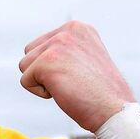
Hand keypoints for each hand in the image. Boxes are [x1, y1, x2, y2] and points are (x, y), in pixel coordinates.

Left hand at [18, 21, 135, 132]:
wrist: (114, 111)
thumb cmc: (101, 93)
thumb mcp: (85, 59)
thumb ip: (65, 50)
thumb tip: (39, 54)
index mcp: (78, 28)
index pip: (41, 44)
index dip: (53, 67)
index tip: (78, 74)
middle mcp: (67, 30)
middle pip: (29, 53)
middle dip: (44, 72)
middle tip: (73, 81)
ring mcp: (57, 44)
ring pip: (25, 67)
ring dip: (42, 82)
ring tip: (69, 85)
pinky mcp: (46, 62)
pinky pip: (26, 82)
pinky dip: (41, 93)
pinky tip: (64, 92)